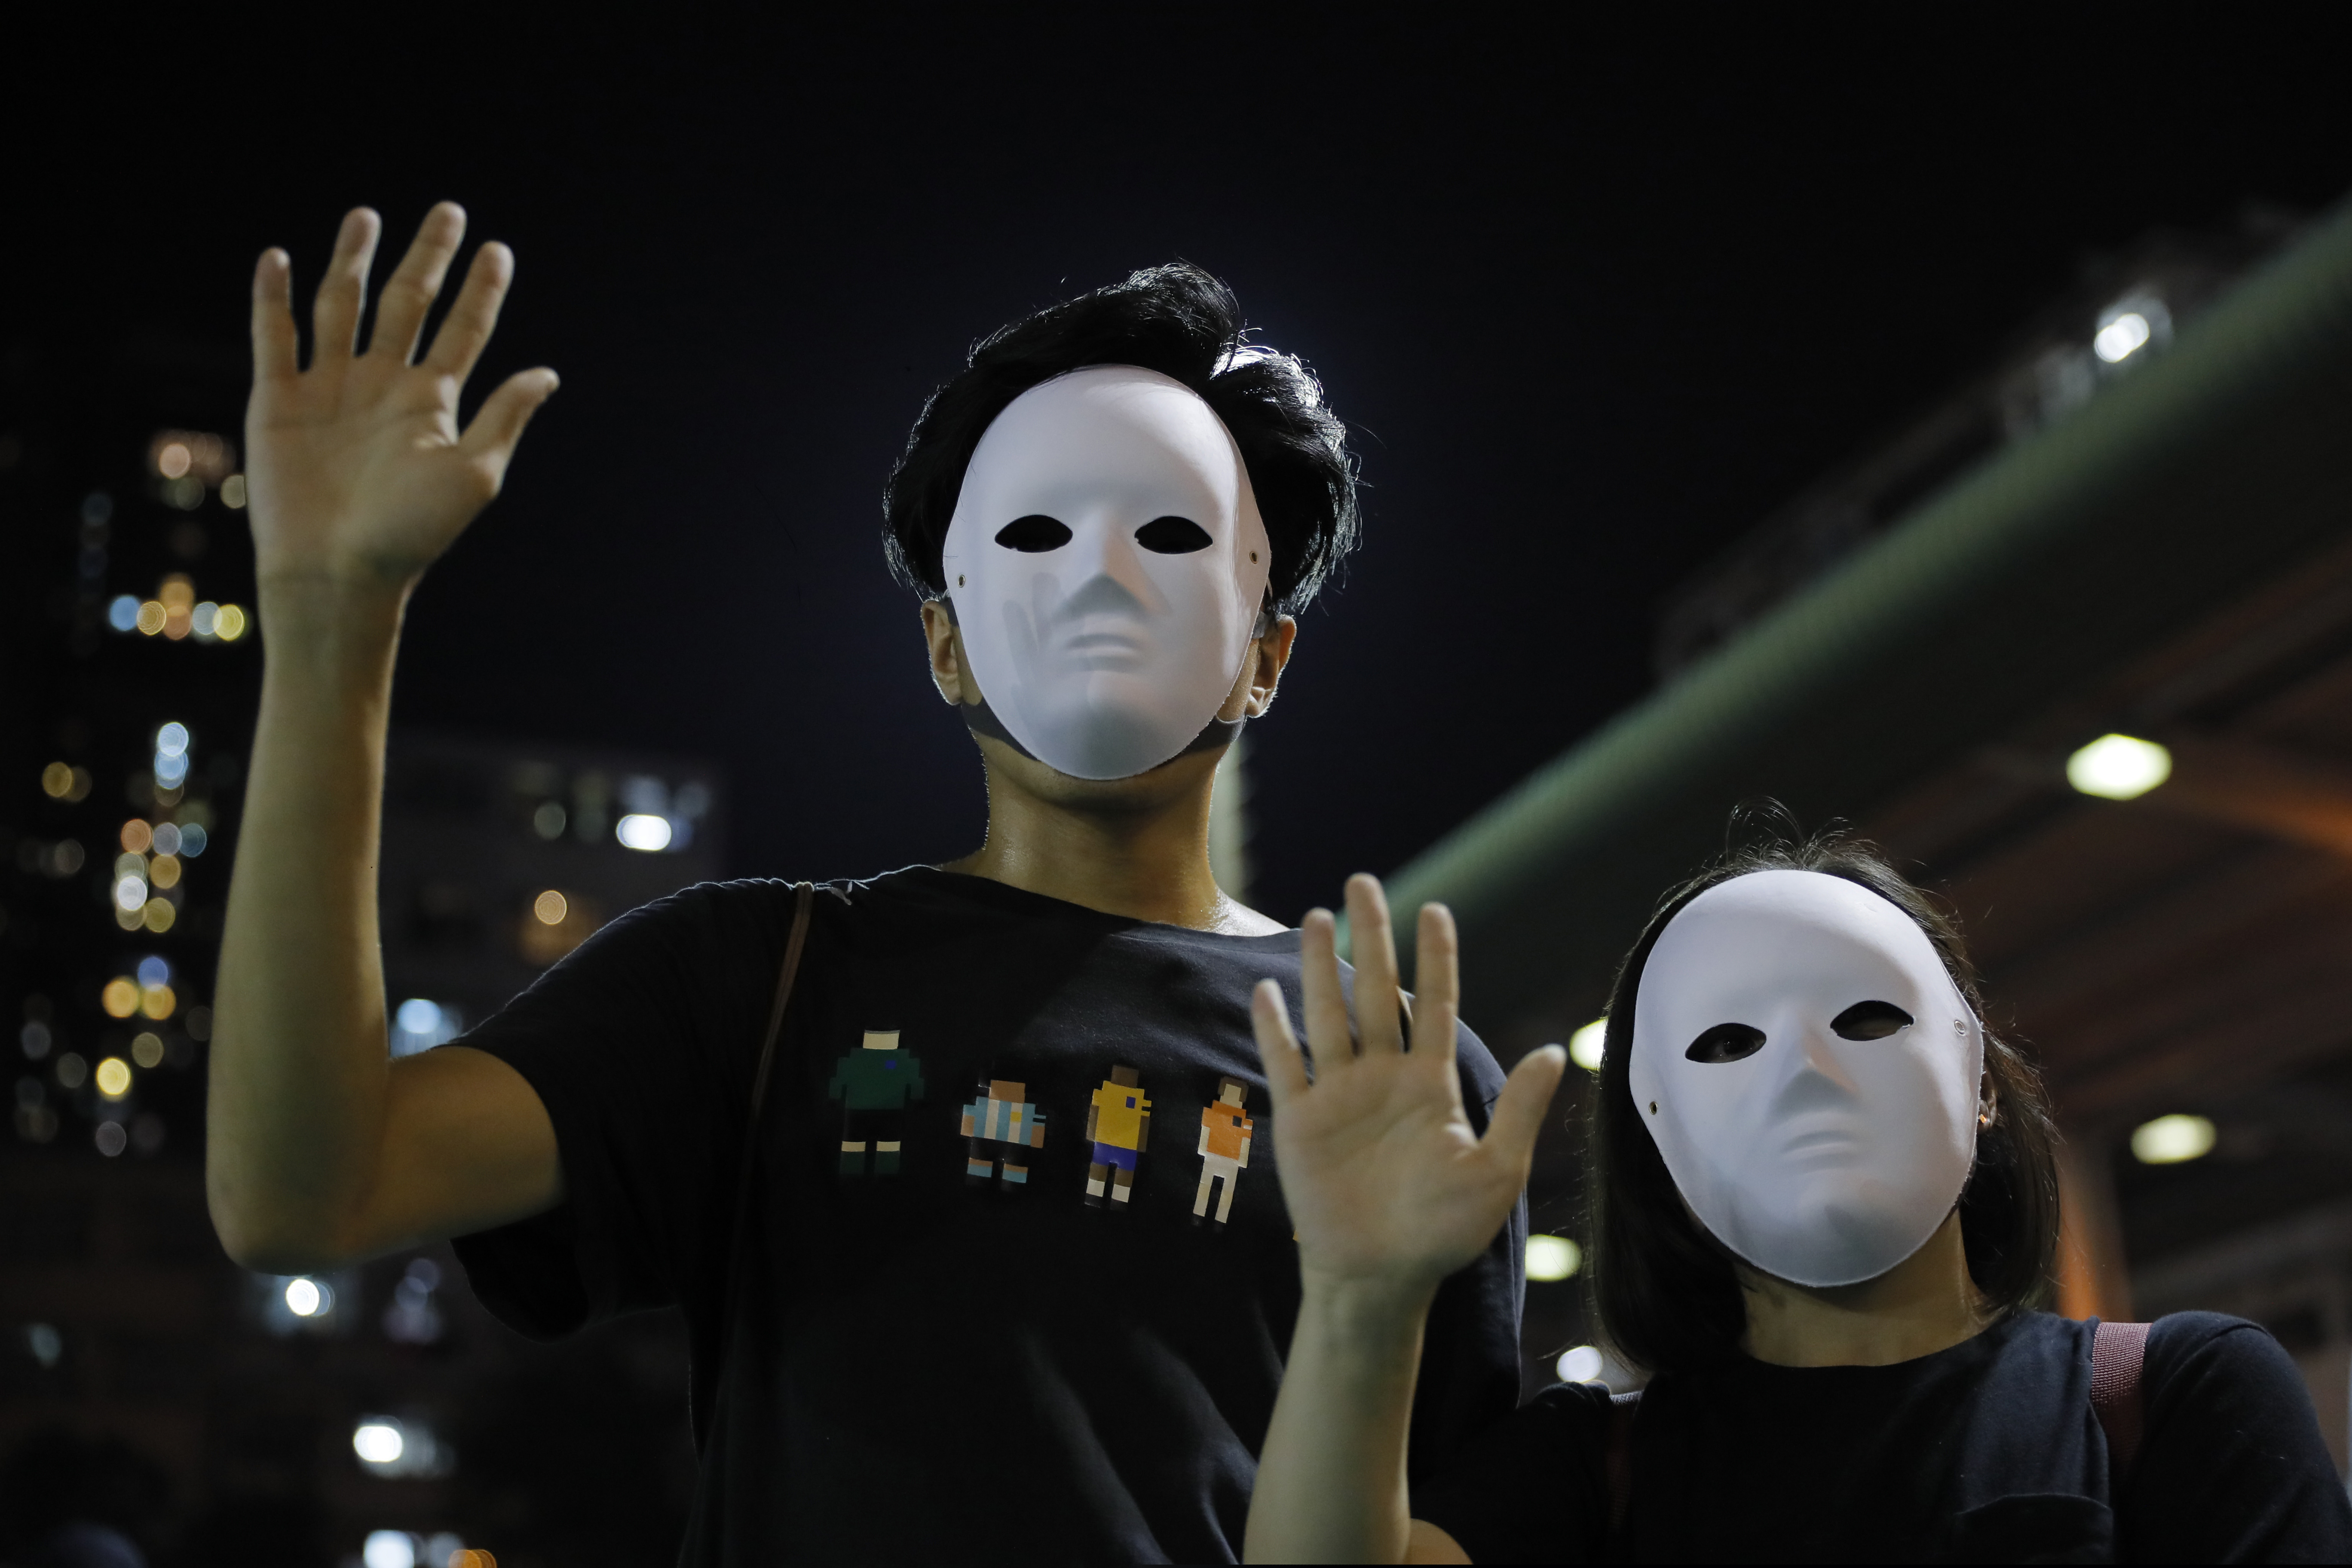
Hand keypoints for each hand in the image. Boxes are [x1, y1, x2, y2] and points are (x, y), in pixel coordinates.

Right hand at [245, 204, 556, 586]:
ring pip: (341, 307)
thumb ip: (505, 417)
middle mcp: (382, 385)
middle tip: (449, 211)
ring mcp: (329, 388)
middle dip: (426, 258)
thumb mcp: (474, 473)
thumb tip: (549, 373)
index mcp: (432, 402)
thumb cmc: (411, 533)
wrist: (339, 570)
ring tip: (367, 216)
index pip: (464, 331)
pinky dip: (272, 297)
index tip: (498, 249)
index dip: (482, 290)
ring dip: (352, 261)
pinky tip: (279, 257)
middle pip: (408, 303)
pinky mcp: (278, 399)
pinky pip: (274, 336)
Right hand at [1254, 875, 1564, 1294]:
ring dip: (1321, 968)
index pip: (1433, 1004)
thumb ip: (1522, 1110)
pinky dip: (1274, 1029)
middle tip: (1362, 881)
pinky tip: (1266, 990)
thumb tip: (1556, 1051)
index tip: (1434, 908)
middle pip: (1374, 992)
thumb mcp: (1495, 1172)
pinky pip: (1286, 1064)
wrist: (1382, 1277)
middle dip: (1370, 937)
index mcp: (1430, 1085)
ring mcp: (1339, 1096)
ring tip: (1317, 916)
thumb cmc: (1443, 1232)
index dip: (1435, 957)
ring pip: (1328, 1016)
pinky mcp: (1301, 1121)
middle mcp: (1383, 1078)